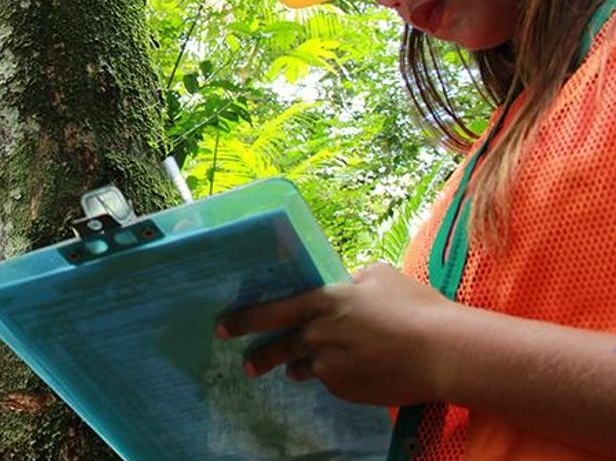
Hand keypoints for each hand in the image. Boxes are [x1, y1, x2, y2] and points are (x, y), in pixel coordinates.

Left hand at [216, 262, 455, 405]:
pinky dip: (336, 377)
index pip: (270, 312)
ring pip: (305, 368)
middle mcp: (317, 335)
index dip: (243, 320)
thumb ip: (353, 280)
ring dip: (300, 367)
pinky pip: (332, 383)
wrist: (442, 352)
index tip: (223, 327)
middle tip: (247, 364)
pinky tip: (354, 372)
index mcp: (322, 301)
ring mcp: (329, 366)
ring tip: (297, 370)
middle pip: (279, 348)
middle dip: (260, 357)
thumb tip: (346, 283)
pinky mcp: (345, 390)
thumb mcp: (380, 276)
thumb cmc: (415, 308)